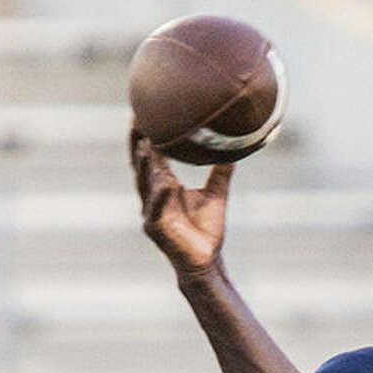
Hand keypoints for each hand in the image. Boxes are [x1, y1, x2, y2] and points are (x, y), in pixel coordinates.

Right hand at [130, 127, 232, 281]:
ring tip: (146, 144)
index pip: (151, 156)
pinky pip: (157, 209)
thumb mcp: (216, 194)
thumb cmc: (207, 231)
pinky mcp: (156, 229)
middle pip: (140, 165)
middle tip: (137, 118)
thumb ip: (221, 171)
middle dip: (137, 142)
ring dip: (145, 164)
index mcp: (163, 186)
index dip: (145, 135)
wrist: (207, 261)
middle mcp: (152, 197)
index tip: (144, 111)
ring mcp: (152, 212)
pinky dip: (161, 195)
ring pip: (145, 184)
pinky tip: (166, 182)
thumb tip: (235, 147)